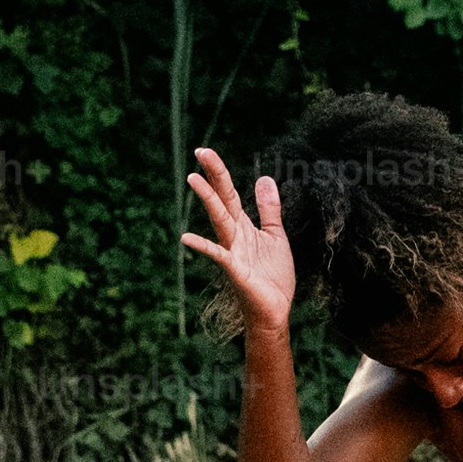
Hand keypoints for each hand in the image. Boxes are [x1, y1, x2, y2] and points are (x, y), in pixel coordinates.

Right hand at [179, 145, 294, 337]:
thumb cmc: (272, 277)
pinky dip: (203, 246)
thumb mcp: (275, 236)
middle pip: (222, 199)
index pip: (229, 193)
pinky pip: (218, 255)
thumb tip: (264, 178)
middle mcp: (234, 235)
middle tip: (201, 151)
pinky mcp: (235, 270)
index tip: (205, 151)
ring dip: (208, 200)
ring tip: (194, 179)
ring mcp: (232, 251)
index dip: (219, 172)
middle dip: (212, 176)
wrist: (275, 310)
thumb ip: (268, 209)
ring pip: (219, 220)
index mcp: (243, 226)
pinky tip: (186, 238)